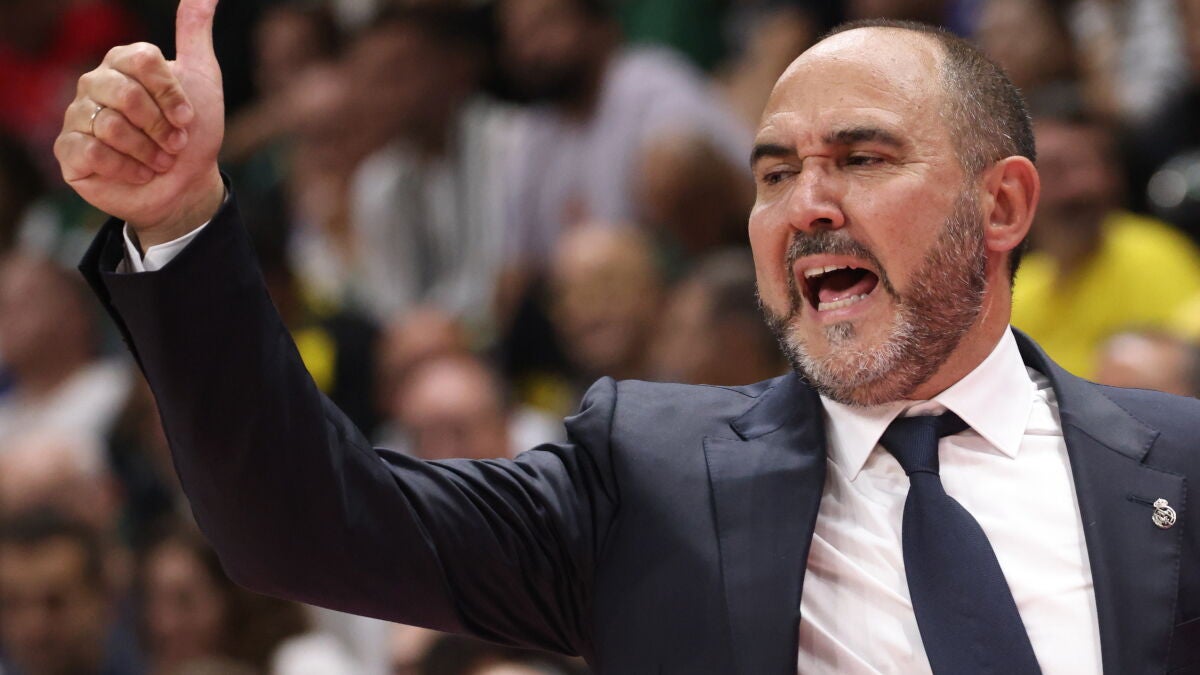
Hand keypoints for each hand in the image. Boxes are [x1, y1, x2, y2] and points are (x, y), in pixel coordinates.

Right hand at [54, 0, 224, 248]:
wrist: (184, 185)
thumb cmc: (191, 133)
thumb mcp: (202, 79)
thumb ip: (194, 34)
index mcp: (122, 62)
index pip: (142, 60)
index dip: (171, 94)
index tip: (187, 117)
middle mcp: (94, 83)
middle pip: (126, 95)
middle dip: (161, 128)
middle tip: (174, 144)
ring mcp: (77, 115)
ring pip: (110, 126)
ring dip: (148, 151)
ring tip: (160, 161)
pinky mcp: (68, 150)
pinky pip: (92, 152)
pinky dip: (127, 168)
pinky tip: (139, 173)